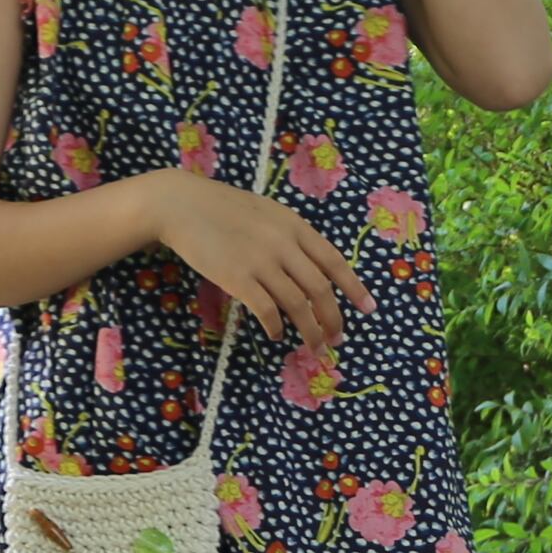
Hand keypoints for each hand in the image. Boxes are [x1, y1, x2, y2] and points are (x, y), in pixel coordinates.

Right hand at [138, 167, 373, 349]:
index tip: (369, 309)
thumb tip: (312, 268)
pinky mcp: (237, 277)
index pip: (334, 261)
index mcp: (295, 225)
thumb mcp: (268, 213)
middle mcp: (284, 243)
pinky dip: (275, 327)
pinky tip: (276, 335)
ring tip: (315, 347)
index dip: (355, 288)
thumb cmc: (224, 208)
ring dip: (310, 331)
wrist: (182, 205)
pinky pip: (266, 310)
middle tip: (337, 340)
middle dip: (333, 319)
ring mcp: (261, 261)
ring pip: (297, 304)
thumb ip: (290, 236)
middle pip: (320, 289)